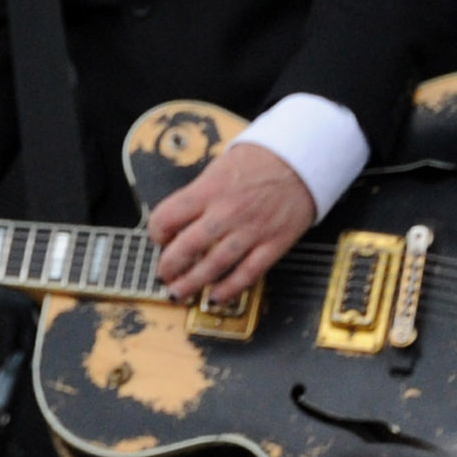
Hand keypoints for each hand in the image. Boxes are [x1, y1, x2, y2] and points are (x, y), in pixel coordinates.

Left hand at [145, 139, 315, 306]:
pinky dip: (231, 288)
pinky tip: (216, 297)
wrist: (299, 160)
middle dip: (169, 266)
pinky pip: (248, 273)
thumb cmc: (258, 160)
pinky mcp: (273, 244)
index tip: (158, 238)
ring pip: (215, 265)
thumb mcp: (218, 167)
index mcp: (208, 190)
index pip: (169, 215)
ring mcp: (250, 231)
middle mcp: (226, 212)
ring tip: (178, 293)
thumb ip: (199, 194)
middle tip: (163, 276)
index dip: (157, 231)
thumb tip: (179, 218)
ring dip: (193, 283)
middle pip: (188, 246)